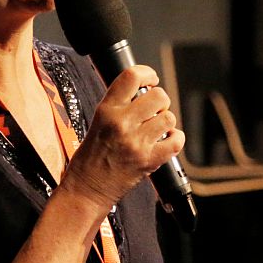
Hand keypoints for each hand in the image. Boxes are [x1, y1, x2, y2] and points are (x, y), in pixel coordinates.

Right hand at [63, 65, 184, 209]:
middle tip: (153, 110)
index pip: (132, 76)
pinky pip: (175, 141)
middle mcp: (121, 123)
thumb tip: (144, 91)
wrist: (86, 189)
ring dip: (166, 121)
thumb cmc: (89, 158)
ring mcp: (136, 142)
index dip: (147, 74)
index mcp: (106, 110)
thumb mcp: (97, 121)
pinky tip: (165, 141)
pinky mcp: (148, 160)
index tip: (151, 80)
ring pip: (169, 117)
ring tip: (156, 129)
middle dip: (160, 101)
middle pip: (158, 96)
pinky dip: (175, 139)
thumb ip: (118, 105)